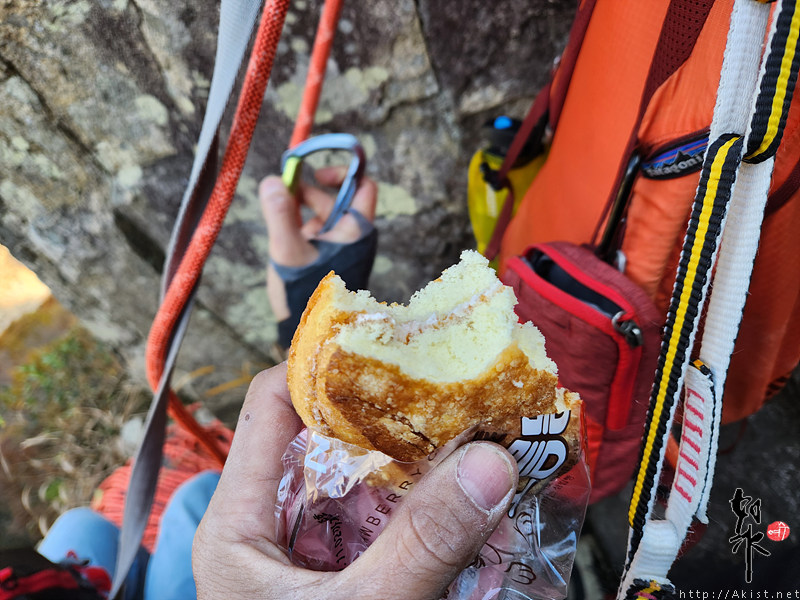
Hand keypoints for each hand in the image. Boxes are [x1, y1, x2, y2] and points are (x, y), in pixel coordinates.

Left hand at [192, 363, 518, 599]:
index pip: (274, 404)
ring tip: (488, 450)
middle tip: (463, 397)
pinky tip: (484, 520)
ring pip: (378, 486)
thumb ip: (420, 545)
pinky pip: (399, 531)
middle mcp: (279, 523)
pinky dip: (440, 522)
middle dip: (402, 422)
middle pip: (336, 440)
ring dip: (432, 474)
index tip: (396, 348)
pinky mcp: (356, 577)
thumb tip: (490, 466)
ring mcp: (321, 551)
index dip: (327, 366)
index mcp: (242, 519)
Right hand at [259, 167, 377, 320]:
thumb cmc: (305, 295)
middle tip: (278, 195)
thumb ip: (280, 215)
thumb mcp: (288, 252)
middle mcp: (353, 235)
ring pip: (322, 214)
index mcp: (355, 230)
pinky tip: (281, 236)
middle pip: (335, 198)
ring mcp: (341, 246)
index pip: (363, 186)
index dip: (343, 172)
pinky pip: (316, 231)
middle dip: (307, 193)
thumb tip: (272, 181)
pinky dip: (299, 226)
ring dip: (298, 211)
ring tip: (276, 222)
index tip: (315, 173)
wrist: (310, 334)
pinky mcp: (329, 257)